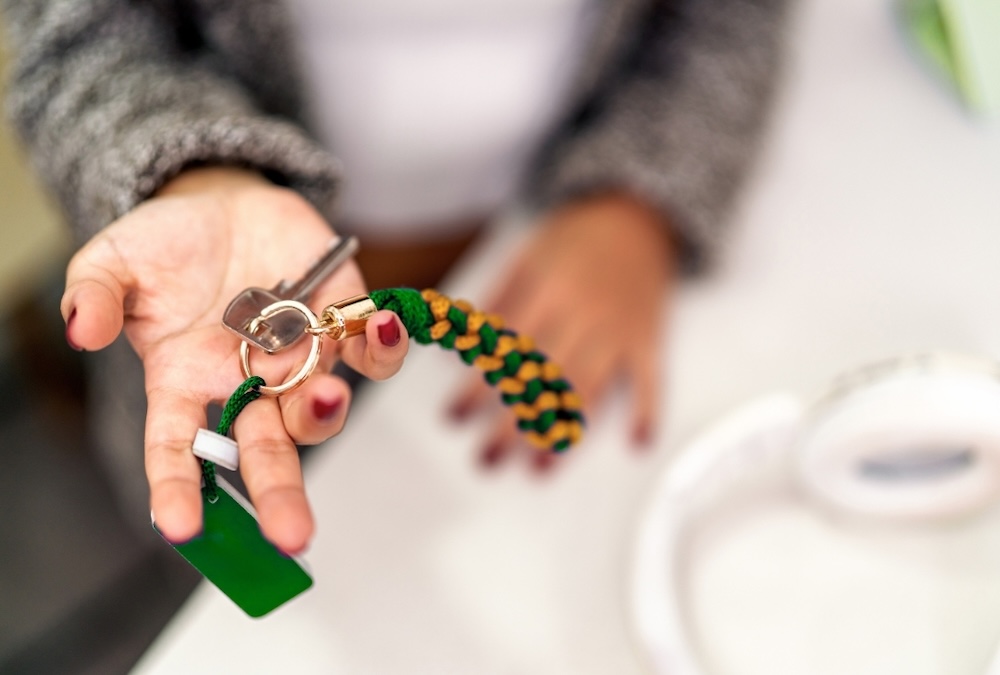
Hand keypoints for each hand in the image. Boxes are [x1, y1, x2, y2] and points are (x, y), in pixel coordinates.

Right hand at [62, 167, 408, 551]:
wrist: (224, 204)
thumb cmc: (166, 245)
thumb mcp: (113, 262)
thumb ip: (96, 295)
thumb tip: (82, 331)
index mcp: (186, 380)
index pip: (179, 446)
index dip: (179, 488)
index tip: (180, 530)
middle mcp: (246, 381)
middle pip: (266, 450)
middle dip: (280, 492)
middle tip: (292, 534)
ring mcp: (298, 355)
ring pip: (319, 407)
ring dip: (325, 412)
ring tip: (327, 397)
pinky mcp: (340, 316)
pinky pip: (369, 348)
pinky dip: (381, 346)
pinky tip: (379, 327)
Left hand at [450, 192, 677, 470]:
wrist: (636, 215)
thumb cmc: (574, 240)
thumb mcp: (523, 257)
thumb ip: (492, 303)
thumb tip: (456, 348)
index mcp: (545, 292)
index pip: (504, 349)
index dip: (476, 385)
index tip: (455, 415)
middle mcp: (582, 314)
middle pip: (542, 377)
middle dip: (512, 422)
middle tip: (487, 459)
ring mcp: (618, 328)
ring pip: (589, 386)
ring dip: (565, 428)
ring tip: (540, 466)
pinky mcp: (648, 337)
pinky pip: (651, 378)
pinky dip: (647, 410)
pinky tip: (637, 442)